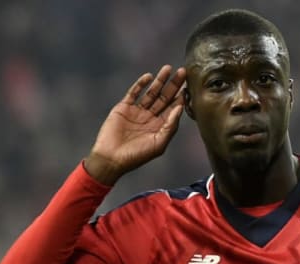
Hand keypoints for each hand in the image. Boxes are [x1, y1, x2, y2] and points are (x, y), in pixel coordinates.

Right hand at [85, 64, 186, 183]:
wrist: (111, 158)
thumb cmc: (136, 156)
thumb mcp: (158, 144)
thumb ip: (170, 126)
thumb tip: (180, 108)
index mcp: (160, 126)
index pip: (173, 108)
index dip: (181, 96)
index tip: (188, 85)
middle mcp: (150, 117)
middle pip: (165, 97)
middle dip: (173, 85)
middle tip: (182, 71)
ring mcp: (137, 111)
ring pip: (151, 92)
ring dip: (159, 81)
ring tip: (168, 68)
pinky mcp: (123, 108)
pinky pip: (134, 93)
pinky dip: (140, 84)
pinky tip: (149, 77)